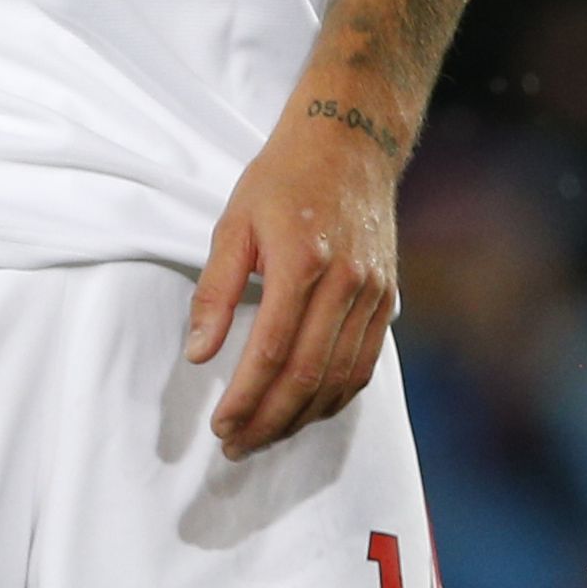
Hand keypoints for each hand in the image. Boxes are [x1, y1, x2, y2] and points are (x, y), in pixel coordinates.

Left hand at [188, 97, 404, 457]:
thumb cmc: (284, 179)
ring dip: (302, 418)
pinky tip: (309, 411)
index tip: (221, 425)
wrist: (352, 142)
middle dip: (270, 420)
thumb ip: (215, 291)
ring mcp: (373, 294)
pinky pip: (365, 364)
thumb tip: (198, 354)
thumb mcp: (233, 223)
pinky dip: (336, 396)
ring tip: (265, 436)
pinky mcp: (388, 300)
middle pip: (308, 375)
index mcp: (303, 262)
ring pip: (340, 378)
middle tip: (237, 445)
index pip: (273, 351)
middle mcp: (345, 284)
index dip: (246, 397)